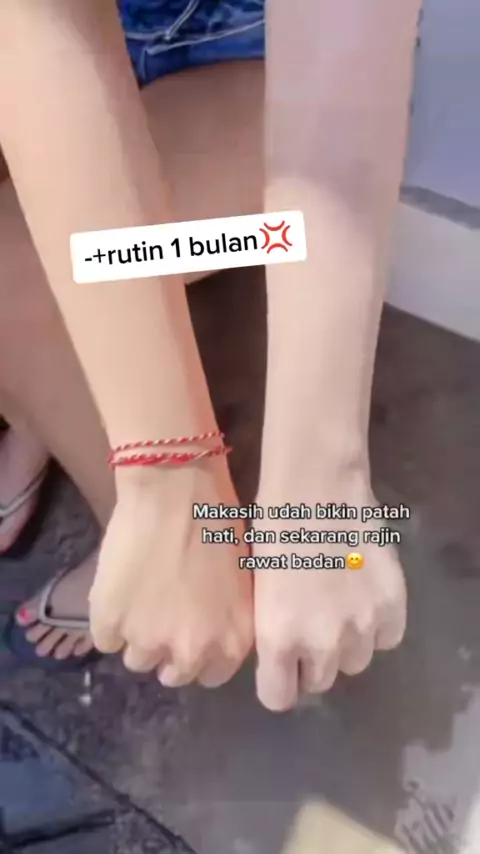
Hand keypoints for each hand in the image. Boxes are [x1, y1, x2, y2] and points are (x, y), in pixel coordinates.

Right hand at [89, 465, 252, 686]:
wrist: (176, 489)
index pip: (210, 675)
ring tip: (139, 596)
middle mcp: (191, 652)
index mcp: (231, 642)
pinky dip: (108, 618)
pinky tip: (119, 587)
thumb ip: (227, 618)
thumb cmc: (221, 521)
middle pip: (172, 674)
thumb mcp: (243, 581)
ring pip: (136, 659)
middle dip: (167, 648)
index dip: (198, 653)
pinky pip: (105, 638)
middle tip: (161, 612)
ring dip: (137, 633)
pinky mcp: (110, 621)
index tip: (189, 632)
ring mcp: (147, 640)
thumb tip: (211, 629)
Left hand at [253, 475, 406, 710]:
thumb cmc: (270, 525)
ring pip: (356, 662)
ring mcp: (362, 626)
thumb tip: (279, 650)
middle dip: (312, 660)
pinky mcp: (393, 605)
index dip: (279, 681)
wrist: (314, 486)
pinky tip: (365, 596)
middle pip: (320, 681)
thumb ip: (271, 627)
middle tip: (310, 624)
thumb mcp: (255, 585)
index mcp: (276, 637)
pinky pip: (388, 638)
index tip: (280, 665)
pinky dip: (378, 625)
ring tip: (339, 606)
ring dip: (347, 643)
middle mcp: (321, 643)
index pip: (279, 698)